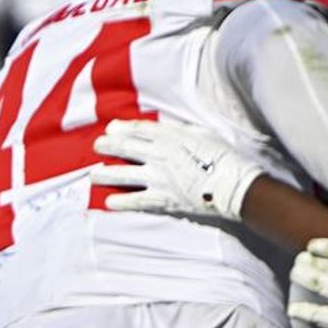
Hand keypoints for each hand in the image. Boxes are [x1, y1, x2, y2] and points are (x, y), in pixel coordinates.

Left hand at [89, 119, 263, 218]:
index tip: (110, 128)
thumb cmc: (225, 157)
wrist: (234, 185)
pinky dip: (122, 201)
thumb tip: (166, 125)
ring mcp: (159, 178)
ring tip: (93, 175)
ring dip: (106, 174)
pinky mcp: (163, 198)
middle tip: (96, 146)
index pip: (139, 129)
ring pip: (124, 174)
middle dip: (107, 146)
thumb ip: (181, 129)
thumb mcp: (203, 133)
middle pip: (126, 147)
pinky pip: (137, 200)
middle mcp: (159, 155)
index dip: (122, 128)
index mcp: (170, 137)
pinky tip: (108, 202)